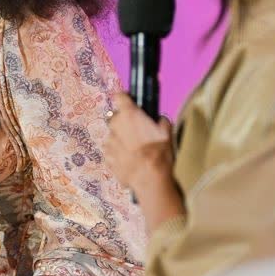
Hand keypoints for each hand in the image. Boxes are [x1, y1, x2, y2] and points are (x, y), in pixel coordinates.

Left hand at [103, 93, 183, 226]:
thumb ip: (160, 121)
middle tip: (137, 132)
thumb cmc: (159, 154)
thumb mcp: (167, 132)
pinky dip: (118, 154)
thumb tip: (159, 120)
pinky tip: (130, 160)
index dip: (124, 98)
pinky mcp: (107, 158)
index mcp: (129, 115)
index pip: (119, 96)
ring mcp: (109, 143)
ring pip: (113, 136)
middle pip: (116, 118)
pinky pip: (111, 152)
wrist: (149, 178)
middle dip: (124, 123)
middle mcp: (115, 126)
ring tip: (135, 150)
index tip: (128, 101)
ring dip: (121, 140)